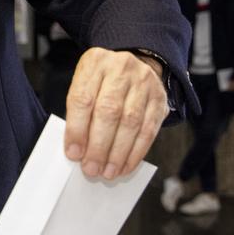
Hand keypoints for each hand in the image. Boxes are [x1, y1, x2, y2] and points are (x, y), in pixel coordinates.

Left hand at [63, 47, 169, 179]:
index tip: (73, 154)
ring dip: (118, 153)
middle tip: (90, 168)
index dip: (77, 129)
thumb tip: (78, 150)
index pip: (83, 98)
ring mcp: (144, 82)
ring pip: (131, 122)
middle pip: (109, 111)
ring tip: (107, 172)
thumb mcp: (85, 85)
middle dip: (98, 146)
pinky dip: (136, 152)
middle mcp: (121, 68)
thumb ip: (79, 113)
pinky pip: (149, 130)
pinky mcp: (159, 98)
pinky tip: (125, 166)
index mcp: (95, 62)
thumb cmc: (101, 83)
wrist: (134, 65)